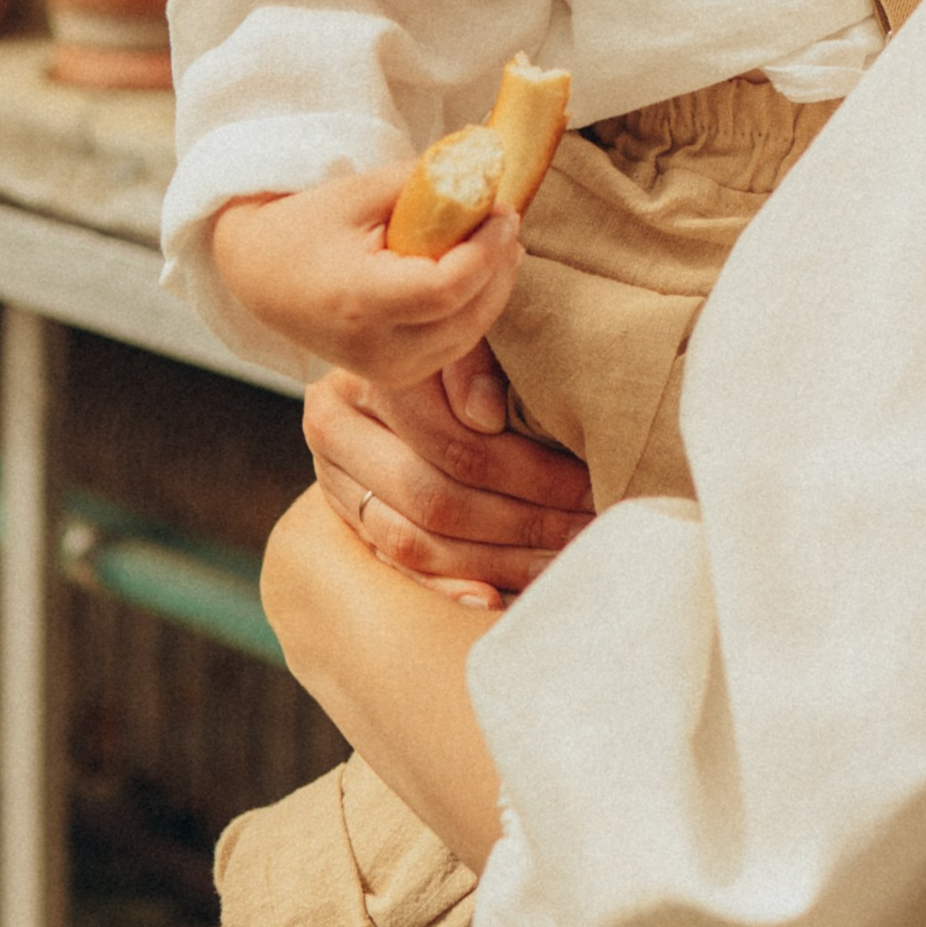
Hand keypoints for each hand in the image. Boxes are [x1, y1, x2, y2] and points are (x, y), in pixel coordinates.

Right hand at [211, 170, 522, 391]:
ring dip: (494, 287)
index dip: (487, 250)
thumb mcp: (361, 191)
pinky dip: (474, 307)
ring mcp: (386, 371)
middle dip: (499, 265)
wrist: (261, 275)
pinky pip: (455, 344)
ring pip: (470, 335)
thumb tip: (487, 176)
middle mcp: (375, 349)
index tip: (503, 211)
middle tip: (506, 219)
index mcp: (360, 302)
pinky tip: (477, 270)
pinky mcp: (396, 376)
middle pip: (469, 316)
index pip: (447, 288)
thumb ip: (426, 185)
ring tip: (497, 239)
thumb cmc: (307, 225)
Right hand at [303, 358, 593, 599]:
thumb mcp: (466, 329)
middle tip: (588, 532)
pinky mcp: (344, 515)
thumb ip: (476, 360)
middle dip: (527, 522)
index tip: (592, 485)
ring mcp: (333, 478)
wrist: (390, 333)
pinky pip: (395, 565)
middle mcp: (336, 428)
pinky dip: (449, 585)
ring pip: (418, 541)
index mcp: (369, 376)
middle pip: (437, 497)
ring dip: (499, 561)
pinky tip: (497, 598)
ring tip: (563, 563)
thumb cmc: (451, 333)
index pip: (453, 444)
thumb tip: (487, 416)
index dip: (531, 471)